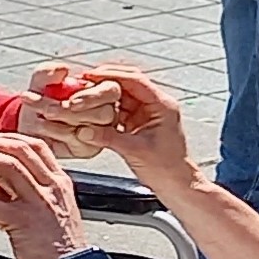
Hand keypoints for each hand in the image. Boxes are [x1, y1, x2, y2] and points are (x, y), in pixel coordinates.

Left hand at [0, 132, 86, 258]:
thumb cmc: (63, 248)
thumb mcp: (58, 212)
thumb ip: (42, 195)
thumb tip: (18, 186)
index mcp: (59, 183)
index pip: (37, 146)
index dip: (12, 138)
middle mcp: (52, 187)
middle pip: (20, 150)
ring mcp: (39, 203)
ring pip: (7, 168)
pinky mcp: (24, 222)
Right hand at [30, 61, 195, 193]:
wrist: (176, 184)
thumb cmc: (166, 169)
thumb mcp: (135, 151)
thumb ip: (109, 138)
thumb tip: (83, 129)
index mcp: (162, 106)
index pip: (135, 80)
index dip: (112, 75)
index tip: (91, 74)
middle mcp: (156, 105)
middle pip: (128, 83)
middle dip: (105, 80)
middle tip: (83, 80)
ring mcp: (147, 113)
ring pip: (122, 95)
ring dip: (104, 94)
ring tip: (83, 92)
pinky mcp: (139, 122)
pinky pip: (120, 108)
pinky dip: (105, 107)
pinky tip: (91, 109)